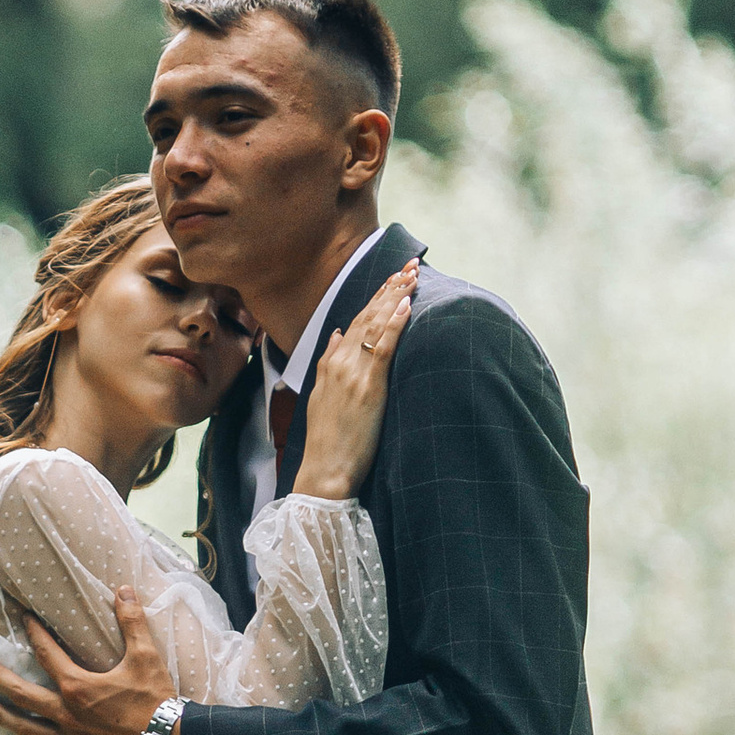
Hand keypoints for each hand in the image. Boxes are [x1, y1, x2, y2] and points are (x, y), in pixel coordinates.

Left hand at [0, 586, 172, 734]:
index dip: (34, 633)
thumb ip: (131, 622)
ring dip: (2, 715)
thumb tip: (123, 590)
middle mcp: (66, 713)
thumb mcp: (146, 656)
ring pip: (26, 728)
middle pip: (22, 693)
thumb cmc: (156, 701)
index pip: (46, 653)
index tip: (24, 619)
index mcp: (77, 685)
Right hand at [292, 257, 418, 498]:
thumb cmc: (329, 441)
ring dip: (396, 296)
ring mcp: (352, 373)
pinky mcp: (368, 386)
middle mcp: (339, 362)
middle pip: (368, 315)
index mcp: (330, 363)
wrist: (325, 470)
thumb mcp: (322, 396)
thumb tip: (337, 334)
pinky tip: (406, 304)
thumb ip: (329, 362)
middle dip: (390, 287)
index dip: (376, 296)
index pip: (357, 320)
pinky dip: (395, 323)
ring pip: (376, 325)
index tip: (394, 276)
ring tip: (412, 275)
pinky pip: (384, 347)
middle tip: (410, 264)